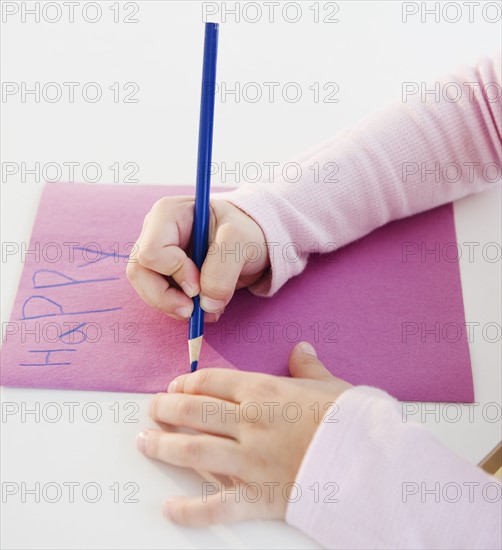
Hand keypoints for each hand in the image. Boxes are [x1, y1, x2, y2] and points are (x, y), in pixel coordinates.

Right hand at [127, 196, 268, 321]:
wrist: (253, 243)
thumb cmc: (245, 231)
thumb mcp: (240, 241)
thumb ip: (222, 270)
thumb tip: (205, 304)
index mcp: (168, 214)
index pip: (151, 251)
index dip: (174, 273)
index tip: (199, 284)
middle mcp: (155, 233)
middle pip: (139, 273)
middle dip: (166, 298)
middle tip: (193, 311)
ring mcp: (157, 256)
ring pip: (147, 291)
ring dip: (176, 308)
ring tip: (210, 309)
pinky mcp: (164, 276)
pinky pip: (161, 300)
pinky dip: (183, 310)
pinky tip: (206, 308)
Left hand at [136, 342, 351, 525]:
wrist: (371, 463)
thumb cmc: (351, 420)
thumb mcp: (330, 385)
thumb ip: (308, 367)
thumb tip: (301, 348)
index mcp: (264, 392)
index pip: (213, 383)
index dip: (188, 384)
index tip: (175, 387)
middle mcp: (249, 423)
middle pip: (195, 413)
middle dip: (168, 410)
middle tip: (152, 410)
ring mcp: (249, 461)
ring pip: (195, 452)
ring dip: (165, 447)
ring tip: (145, 443)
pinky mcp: (258, 496)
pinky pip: (217, 507)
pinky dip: (191, 512)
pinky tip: (169, 509)